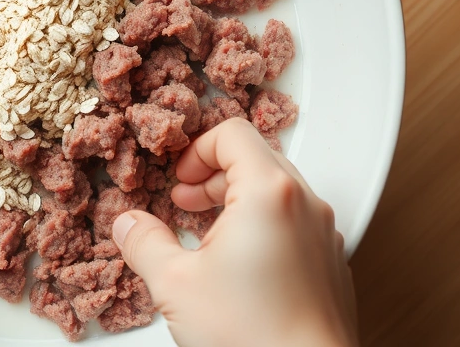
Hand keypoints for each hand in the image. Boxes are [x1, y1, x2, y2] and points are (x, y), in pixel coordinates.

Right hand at [112, 118, 357, 346]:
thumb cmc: (251, 335)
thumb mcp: (175, 284)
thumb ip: (144, 242)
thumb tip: (128, 225)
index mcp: (268, 192)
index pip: (233, 134)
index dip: (196, 150)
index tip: (178, 179)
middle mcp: (304, 205)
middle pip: (256, 159)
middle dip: (213, 176)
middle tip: (185, 203)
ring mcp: (324, 235)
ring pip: (277, 193)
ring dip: (237, 201)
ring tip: (207, 235)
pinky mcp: (331, 265)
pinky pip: (295, 225)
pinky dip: (263, 228)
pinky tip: (238, 266)